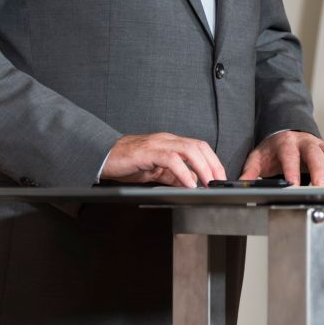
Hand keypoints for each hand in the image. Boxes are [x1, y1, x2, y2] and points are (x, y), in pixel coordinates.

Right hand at [102, 132, 227, 186]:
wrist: (102, 157)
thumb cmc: (128, 163)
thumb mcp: (156, 172)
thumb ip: (173, 177)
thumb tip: (190, 184)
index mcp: (171, 143)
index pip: (200, 148)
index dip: (213, 162)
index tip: (220, 178)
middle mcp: (167, 140)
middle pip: (199, 147)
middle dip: (213, 165)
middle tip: (219, 182)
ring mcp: (158, 144)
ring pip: (189, 150)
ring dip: (202, 167)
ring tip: (208, 183)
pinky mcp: (147, 152)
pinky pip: (171, 159)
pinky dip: (183, 172)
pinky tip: (188, 184)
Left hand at [241, 130, 323, 185]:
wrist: (285, 133)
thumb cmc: (273, 149)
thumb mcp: (258, 158)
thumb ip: (250, 172)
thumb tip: (241, 185)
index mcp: (286, 142)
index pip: (290, 155)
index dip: (292, 169)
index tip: (293, 184)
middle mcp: (305, 142)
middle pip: (315, 153)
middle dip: (318, 171)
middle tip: (319, 187)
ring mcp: (319, 145)